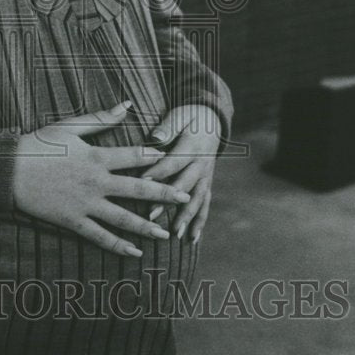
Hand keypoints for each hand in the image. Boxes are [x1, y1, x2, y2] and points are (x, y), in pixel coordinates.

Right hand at [12, 101, 191, 256]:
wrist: (8, 170)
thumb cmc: (38, 144)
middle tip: (185, 197)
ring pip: (123, 218)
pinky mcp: (73, 221)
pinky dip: (118, 246)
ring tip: (166, 233)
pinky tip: (135, 252)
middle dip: (163, 193)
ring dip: (147, 226)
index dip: (156, 157)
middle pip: (137, 189)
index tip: (174, 159)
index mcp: (96, 156)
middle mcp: (96, 182)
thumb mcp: (69, 126)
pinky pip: (100, 236)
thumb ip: (101, 118)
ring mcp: (86, 204)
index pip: (134, 157)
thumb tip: (126, 105)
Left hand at [142, 104, 221, 243]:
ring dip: (187, 217)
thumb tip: (156, 138)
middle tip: (151, 215)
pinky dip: (200, 222)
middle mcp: (202, 163)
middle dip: (168, 201)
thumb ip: (168, 127)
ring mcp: (207, 175)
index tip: (141, 183)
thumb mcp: (180, 115)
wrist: (212, 119)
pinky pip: (206, 204)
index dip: (158, 172)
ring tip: (176, 235)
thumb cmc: (189, 117)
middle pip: (184, 184)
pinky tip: (192, 238)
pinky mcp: (207, 183)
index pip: (173, 162)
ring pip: (198, 198)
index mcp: (192, 146)